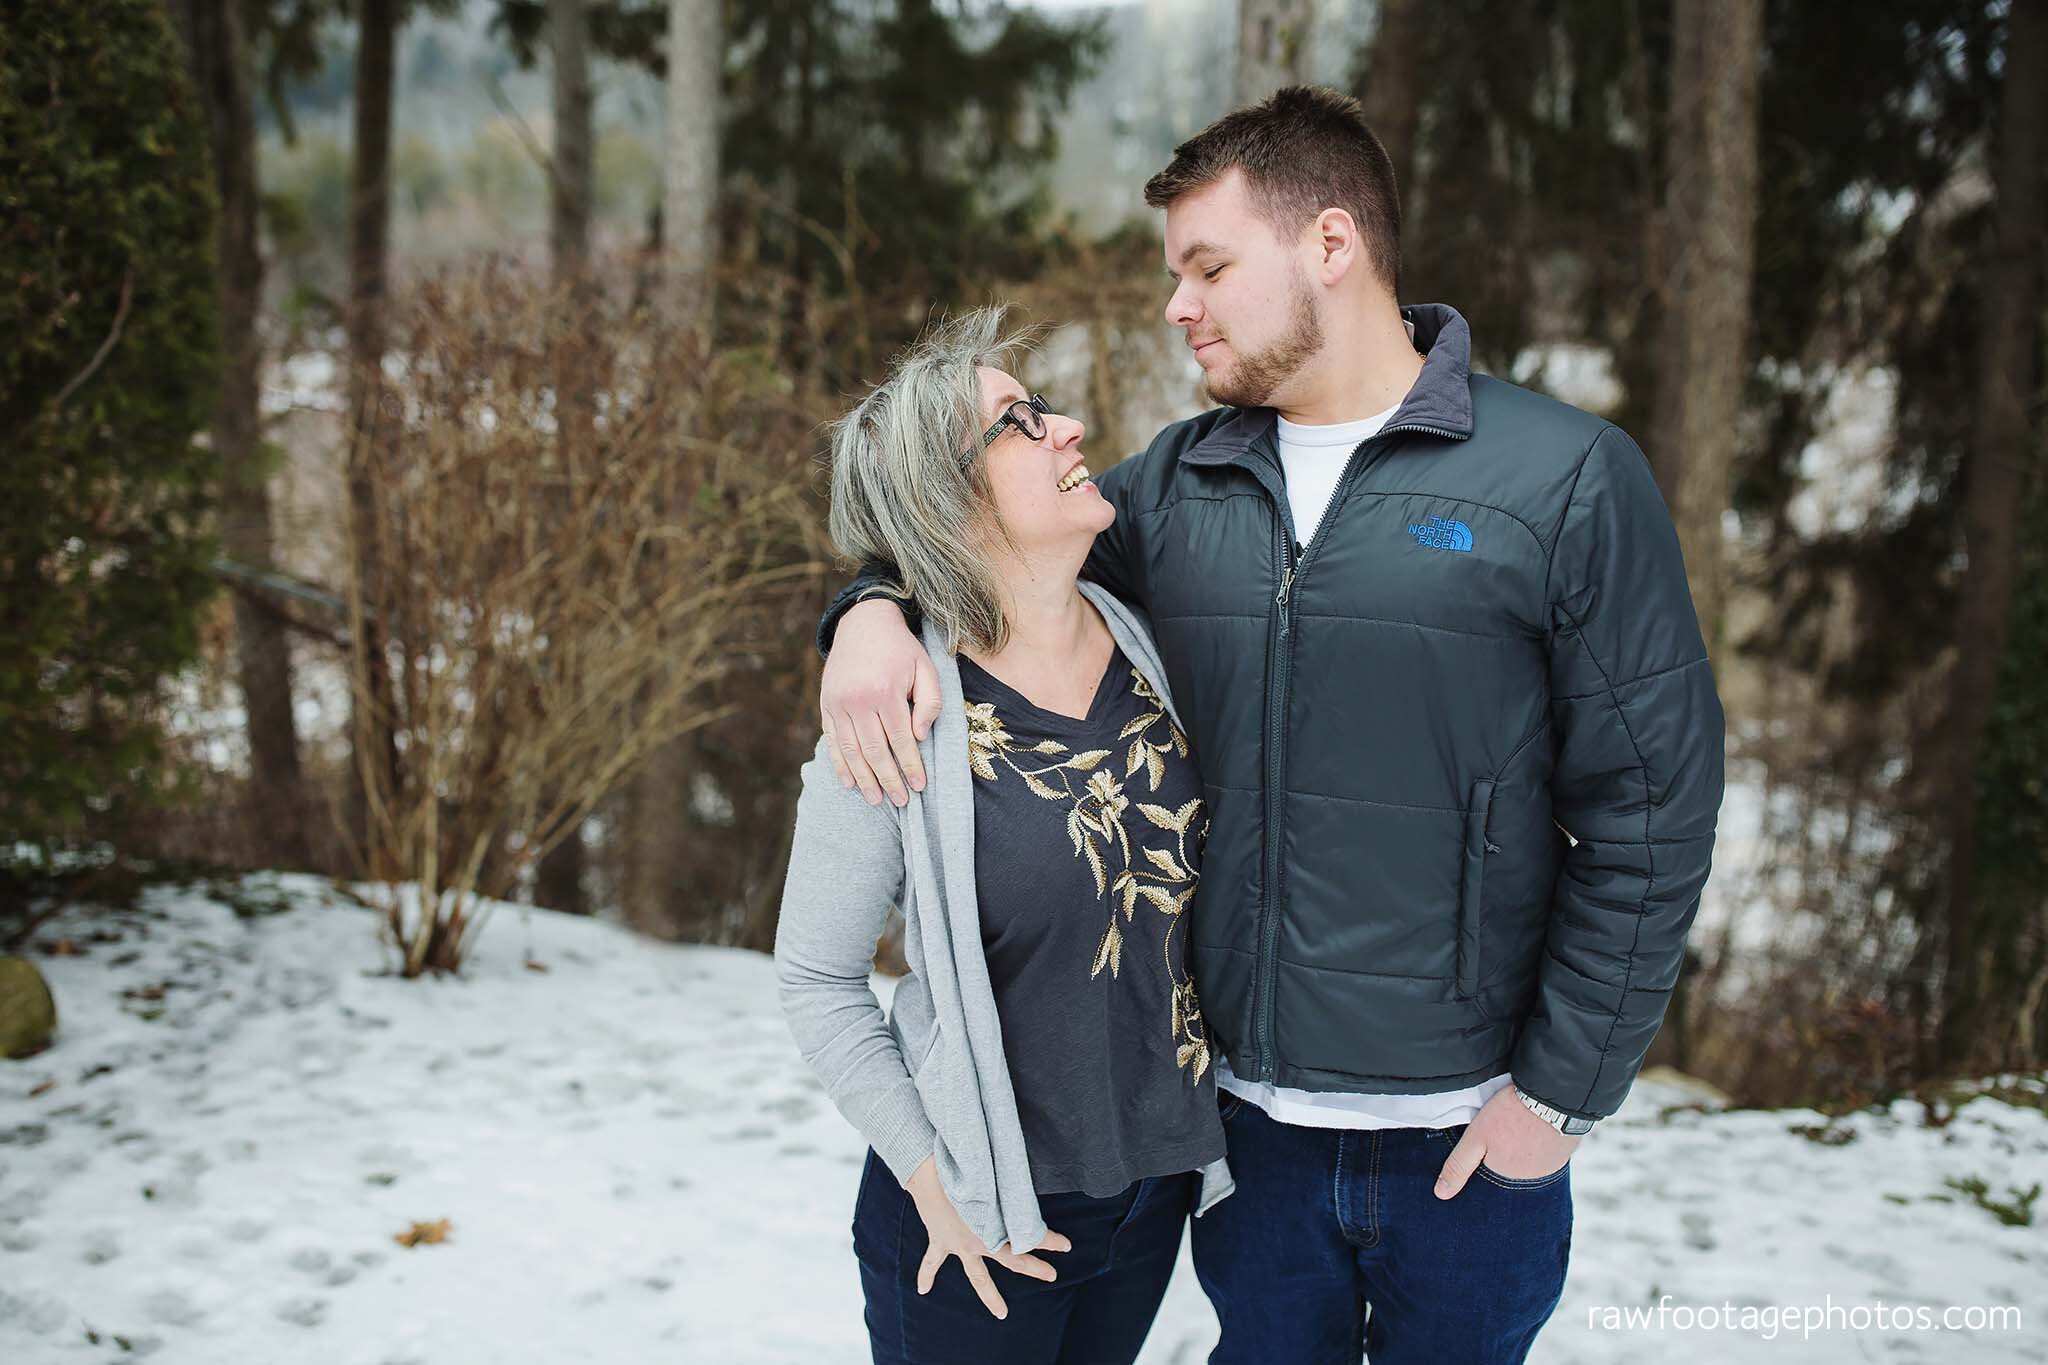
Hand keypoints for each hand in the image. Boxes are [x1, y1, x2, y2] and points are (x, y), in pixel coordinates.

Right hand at [820, 597, 941, 806]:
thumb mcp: (925, 668)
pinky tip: (850, 782)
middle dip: (889, 780)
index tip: (920, 786)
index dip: (911, 766)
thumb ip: (929, 702)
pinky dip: (840, 764)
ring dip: (864, 779)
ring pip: (851, 751)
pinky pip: (833, 741)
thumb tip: (919, 737)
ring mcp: (838, 703)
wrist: (863, 623)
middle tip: (901, 801)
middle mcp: (858, 700)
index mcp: (885, 691)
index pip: (900, 740)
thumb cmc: (901, 649)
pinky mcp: (826, 704)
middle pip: (874, 751)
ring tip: (876, 800)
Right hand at [904, 1154, 1071, 1319]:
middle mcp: (982, 1241)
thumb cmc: (966, 1169)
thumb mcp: (996, 1180)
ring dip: (991, 1296)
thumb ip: (1012, 1190)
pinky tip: (923, 1289)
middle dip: (1034, 1268)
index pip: (1033, 1236)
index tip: (1067, 1245)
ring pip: (978, 1277)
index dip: (1052, 1241)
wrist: (930, 1174)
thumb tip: (1027, 1184)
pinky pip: (932, 1262)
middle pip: (1014, 1261)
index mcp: (999, 1226)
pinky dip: (926, 1275)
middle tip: (1052, 1275)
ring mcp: (960, 1245)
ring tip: (1002, 1313)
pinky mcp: (940, 1240)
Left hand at [1432, 1085, 1582, 1198]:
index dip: (1486, 1156)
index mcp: (1508, 1177)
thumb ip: (1459, 1166)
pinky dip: (1544, 1139)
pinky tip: (1539, 1124)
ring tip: (1521, 1124)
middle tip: (1506, 1127)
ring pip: (1532, 1157)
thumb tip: (1441, 1194)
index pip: (1492, 1173)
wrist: (1554, 1094)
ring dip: (1527, 1146)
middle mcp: (1533, 1178)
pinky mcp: (1568, 1149)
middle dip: (1508, 1151)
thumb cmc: (1511, 1115)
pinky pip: (1551, 1148)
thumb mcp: (1476, 1138)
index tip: (1488, 1140)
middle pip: (1513, 1166)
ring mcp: (1553, 1165)